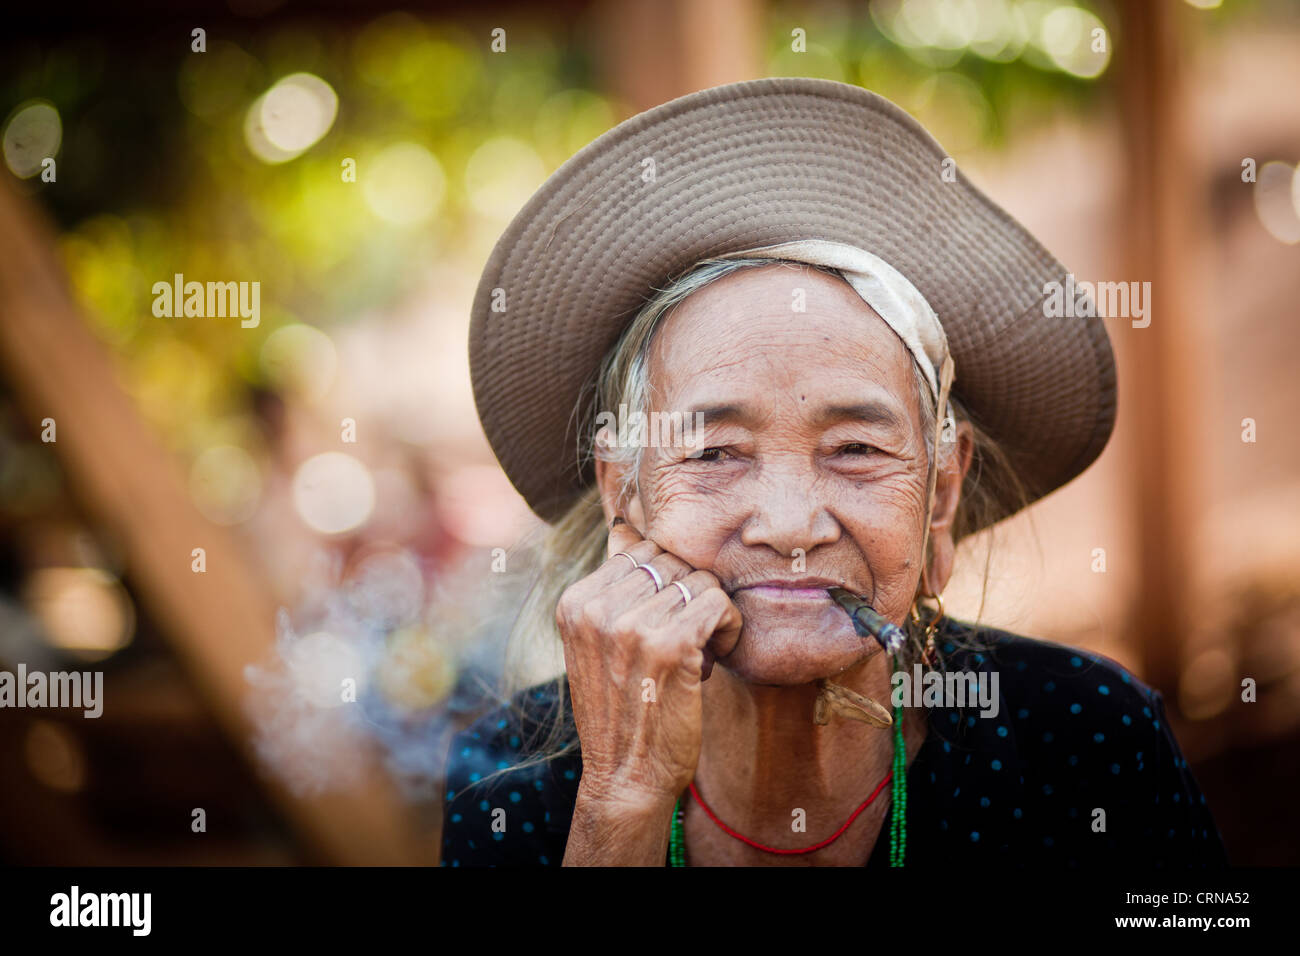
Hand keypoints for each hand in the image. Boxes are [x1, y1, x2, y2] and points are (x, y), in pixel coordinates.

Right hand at [554, 517, 742, 808]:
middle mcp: (596, 608)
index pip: (639, 549)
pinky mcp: (670, 645)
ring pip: (700, 580)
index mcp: (575, 602)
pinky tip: (716, 657)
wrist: (625, 777)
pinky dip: (729, 628)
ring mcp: (631, 626)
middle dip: (691, 594)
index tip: (670, 618)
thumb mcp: (598, 643)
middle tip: (691, 637)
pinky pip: (718, 604)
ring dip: (712, 614)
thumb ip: (611, 587)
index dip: (668, 579)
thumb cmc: (622, 708)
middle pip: (672, 560)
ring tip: (701, 651)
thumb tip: (625, 522)